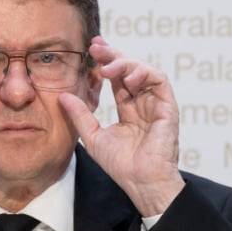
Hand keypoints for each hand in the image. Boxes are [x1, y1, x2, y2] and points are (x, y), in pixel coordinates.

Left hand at [60, 36, 184, 216]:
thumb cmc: (121, 166)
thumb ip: (81, 115)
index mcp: (128, 109)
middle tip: (96, 47)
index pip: (117, 78)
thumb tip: (63, 95)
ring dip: (126, 63)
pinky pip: (160, 81)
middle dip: (113, 55)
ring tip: (108, 67)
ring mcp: (156, 104)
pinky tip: (127, 78)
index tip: (90, 50)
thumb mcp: (94, 136)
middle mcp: (143, 103)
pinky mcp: (168, 108)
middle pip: (130, 70)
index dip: (106, 62)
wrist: (141, 182)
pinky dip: (144, 73)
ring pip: (145, 71)